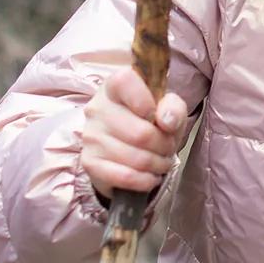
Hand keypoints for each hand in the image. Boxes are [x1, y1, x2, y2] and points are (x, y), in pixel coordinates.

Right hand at [79, 66, 187, 200]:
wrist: (127, 150)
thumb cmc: (149, 122)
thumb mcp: (168, 109)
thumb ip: (173, 107)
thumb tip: (166, 121)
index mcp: (114, 86)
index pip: (125, 82)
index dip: (147, 102)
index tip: (158, 116)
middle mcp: (97, 108)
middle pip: (140, 133)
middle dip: (164, 145)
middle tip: (168, 147)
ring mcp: (90, 136)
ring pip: (136, 158)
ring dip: (158, 165)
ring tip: (161, 162)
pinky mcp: (90, 162)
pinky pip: (125, 177)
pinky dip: (145, 181)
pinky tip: (150, 177)